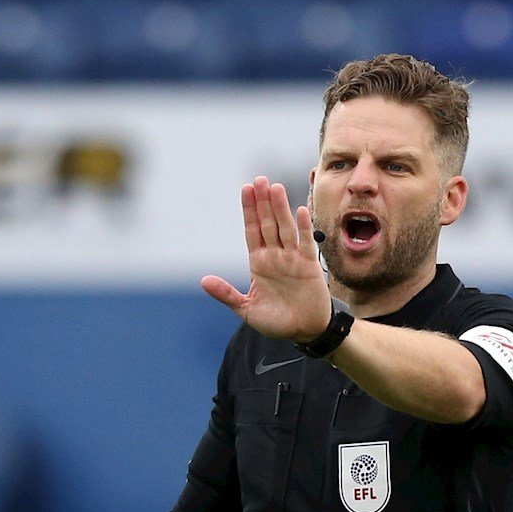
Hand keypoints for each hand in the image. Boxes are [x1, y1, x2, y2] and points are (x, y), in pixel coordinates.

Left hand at [201, 176, 331, 341]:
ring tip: (274, 187)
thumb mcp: (246, 309)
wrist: (304, 332)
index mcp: (259, 263)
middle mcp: (275, 256)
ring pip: (284, 228)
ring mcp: (292, 259)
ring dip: (279, 208)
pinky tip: (300, 211)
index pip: (252, 231)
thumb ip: (227, 294)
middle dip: (262, 202)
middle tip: (259, 179)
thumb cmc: (277, 321)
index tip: (245, 189)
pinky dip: (303, 228)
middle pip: (267, 223)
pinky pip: (305, 243)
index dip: (248, 211)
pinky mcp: (308, 265)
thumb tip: (204, 281)